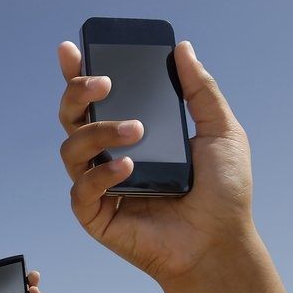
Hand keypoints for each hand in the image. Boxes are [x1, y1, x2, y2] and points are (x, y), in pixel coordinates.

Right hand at [57, 41, 253, 286]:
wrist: (222, 243)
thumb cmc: (222, 192)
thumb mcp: (221, 131)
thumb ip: (201, 90)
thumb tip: (183, 49)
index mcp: (127, 132)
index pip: (93, 98)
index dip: (75, 73)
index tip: (71, 50)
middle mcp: (106, 155)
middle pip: (70, 117)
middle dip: (77, 93)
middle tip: (104, 83)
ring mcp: (98, 185)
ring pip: (71, 149)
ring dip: (98, 132)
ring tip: (135, 131)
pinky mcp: (95, 215)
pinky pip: (81, 189)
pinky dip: (101, 175)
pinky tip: (128, 168)